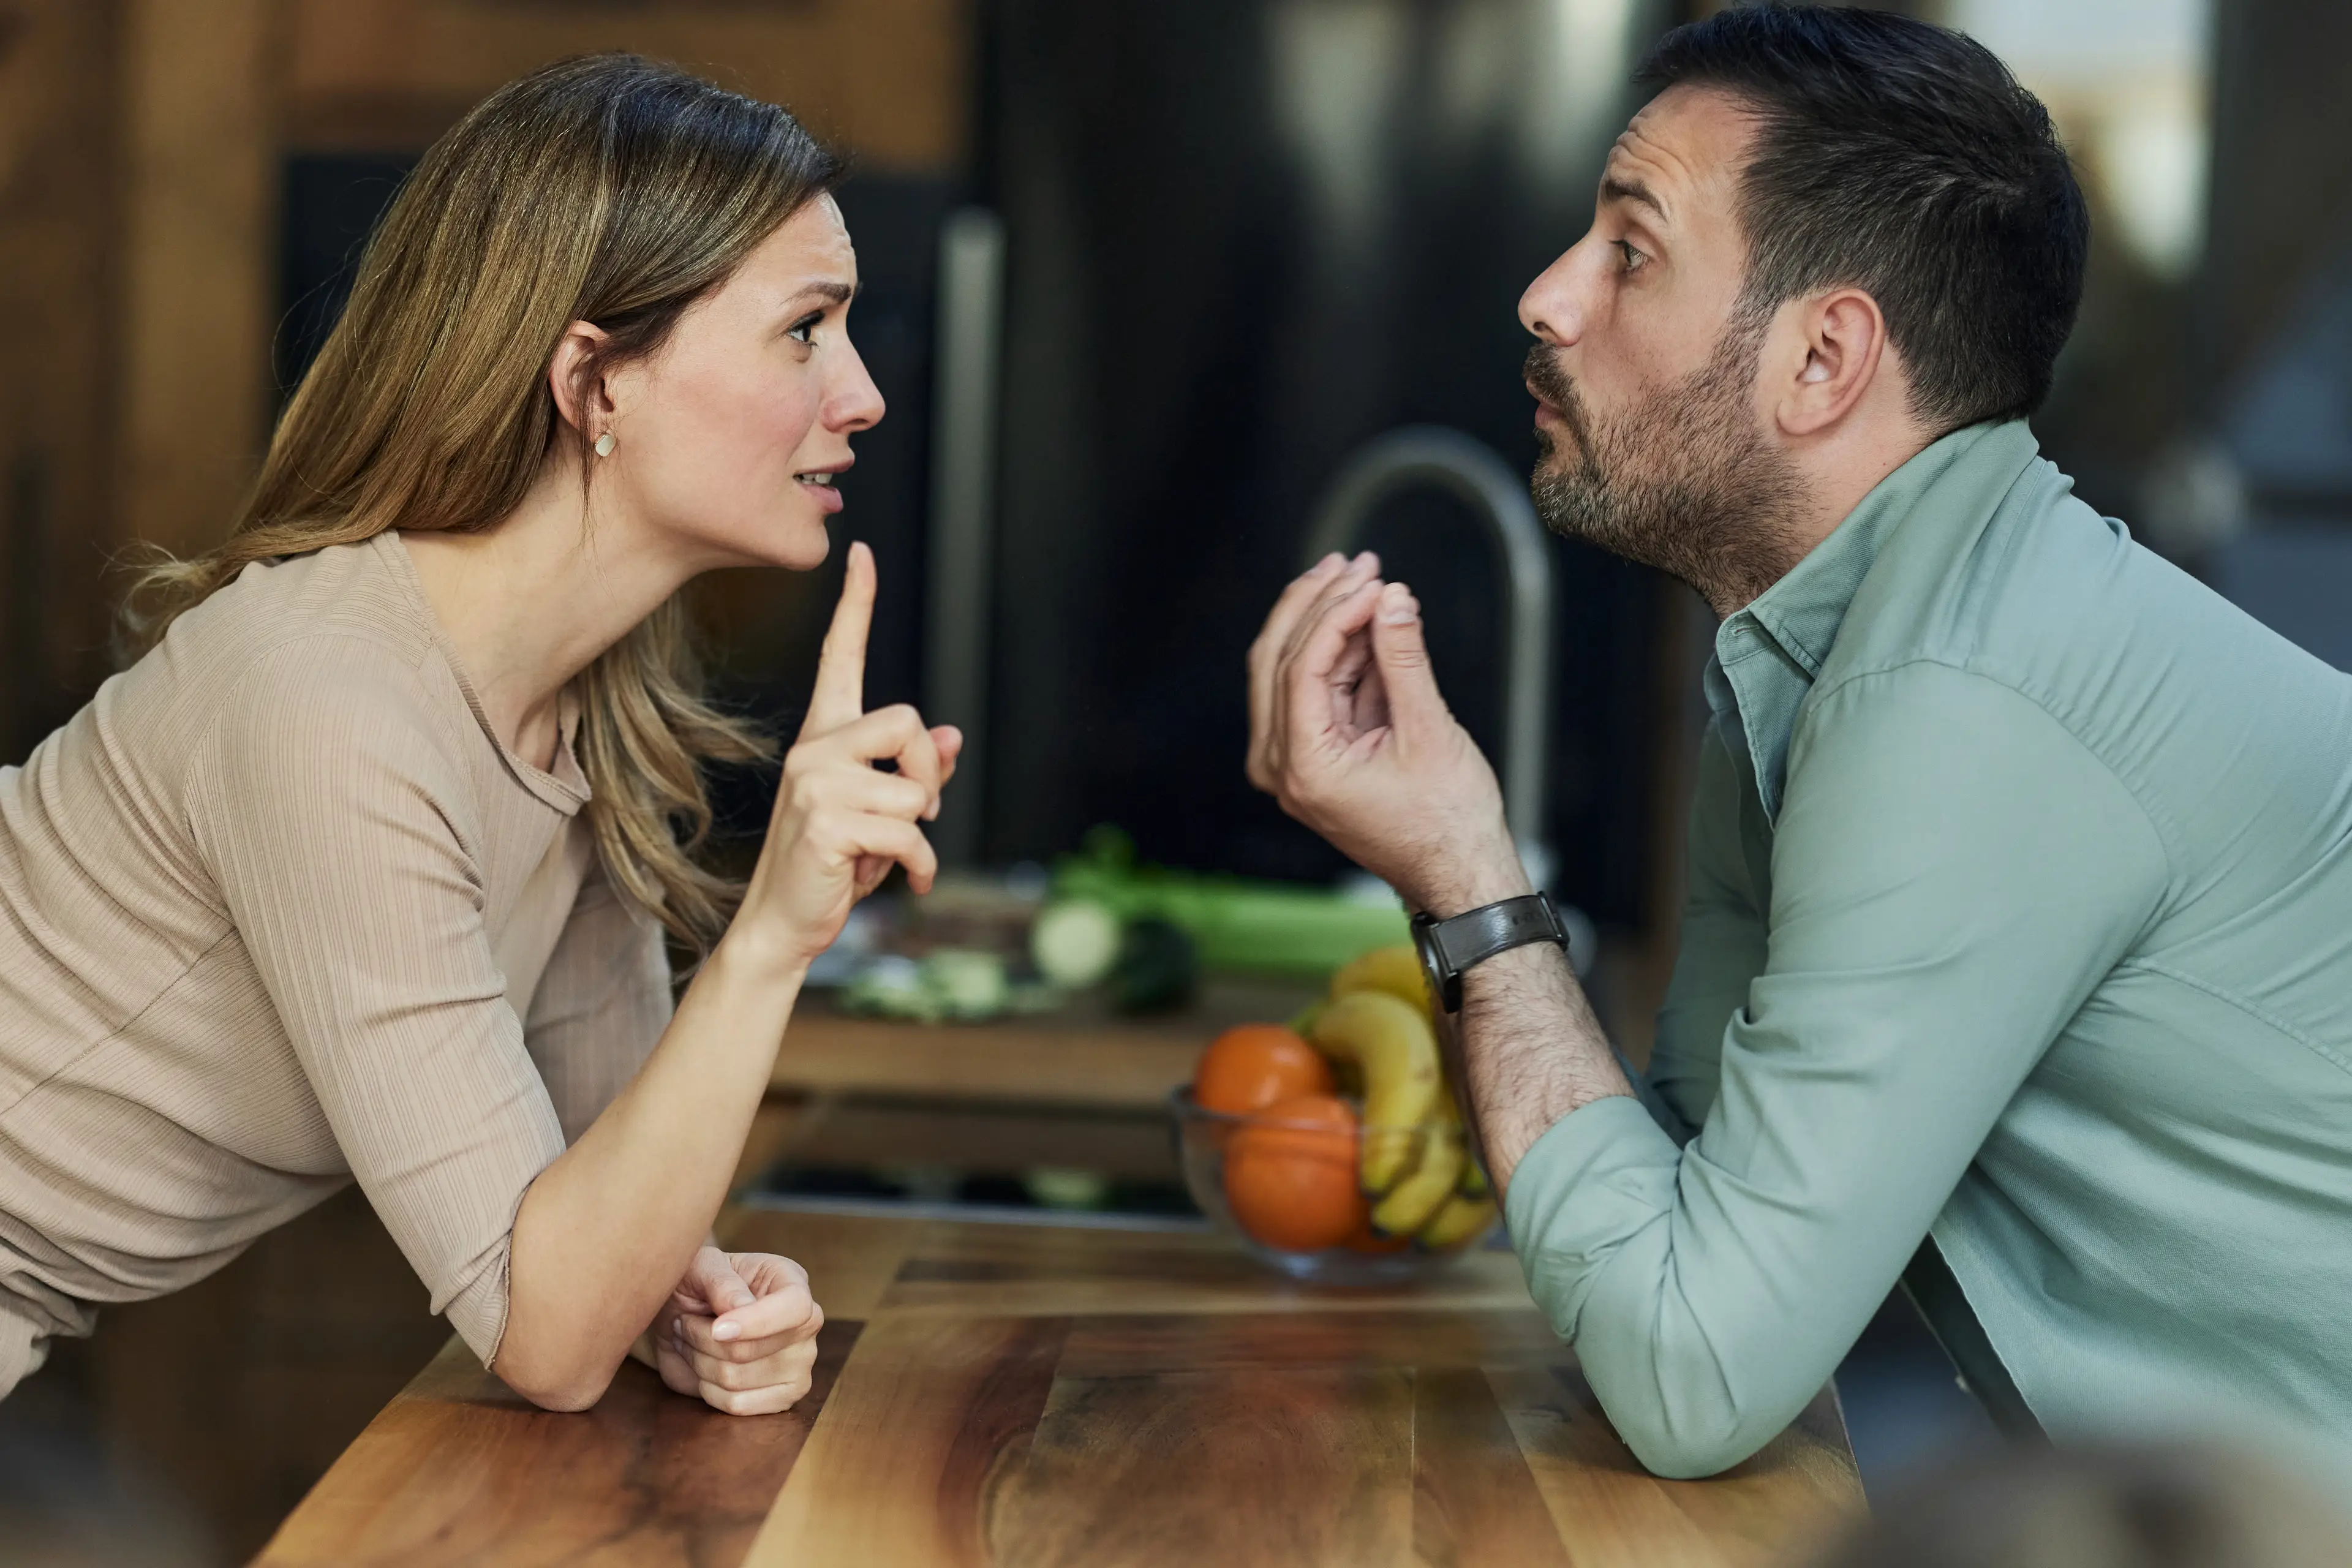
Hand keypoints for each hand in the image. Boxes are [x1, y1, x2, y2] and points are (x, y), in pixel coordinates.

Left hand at [643, 1247, 824, 1414]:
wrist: (685, 1315)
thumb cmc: (698, 1283)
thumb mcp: (703, 1267)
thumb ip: (722, 1282)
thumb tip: (740, 1308)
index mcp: (792, 1283)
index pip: (795, 1309)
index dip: (756, 1323)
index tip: (716, 1328)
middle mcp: (804, 1325)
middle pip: (751, 1351)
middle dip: (703, 1339)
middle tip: (684, 1323)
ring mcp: (798, 1365)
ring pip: (736, 1380)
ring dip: (699, 1362)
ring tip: (690, 1342)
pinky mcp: (783, 1396)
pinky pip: (737, 1405)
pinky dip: (708, 1390)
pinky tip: (703, 1369)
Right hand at [737, 542, 962, 967]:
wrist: (784, 922)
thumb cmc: (834, 864)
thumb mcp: (878, 811)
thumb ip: (914, 771)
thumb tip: (951, 736)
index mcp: (824, 736)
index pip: (839, 657)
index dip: (855, 604)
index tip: (860, 553)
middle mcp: (814, 749)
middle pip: (908, 721)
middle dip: (928, 775)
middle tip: (913, 817)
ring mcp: (814, 783)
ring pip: (915, 790)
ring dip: (917, 835)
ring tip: (880, 856)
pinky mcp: (825, 822)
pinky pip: (910, 833)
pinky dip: (917, 866)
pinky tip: (892, 881)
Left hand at [1246, 551, 1528, 913]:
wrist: (1458, 874)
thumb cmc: (1446, 822)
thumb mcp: (1430, 732)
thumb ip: (1405, 660)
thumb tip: (1393, 598)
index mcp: (1303, 768)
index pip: (1301, 667)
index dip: (1336, 613)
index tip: (1373, 579)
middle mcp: (1282, 767)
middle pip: (1277, 661)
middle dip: (1317, 604)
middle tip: (1356, 562)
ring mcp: (1291, 764)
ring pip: (1289, 670)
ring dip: (1326, 622)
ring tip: (1368, 579)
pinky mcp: (1312, 756)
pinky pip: (1313, 691)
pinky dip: (1338, 653)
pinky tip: (1369, 620)